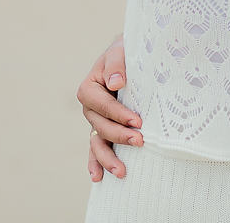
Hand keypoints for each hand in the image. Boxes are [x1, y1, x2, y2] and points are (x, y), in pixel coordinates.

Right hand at [77, 35, 140, 180]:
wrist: (128, 58)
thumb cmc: (124, 54)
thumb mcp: (120, 52)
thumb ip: (116, 65)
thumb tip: (116, 82)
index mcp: (89, 89)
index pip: (103, 105)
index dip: (119, 114)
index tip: (137, 122)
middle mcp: (90, 109)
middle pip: (101, 127)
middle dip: (120, 136)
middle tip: (140, 141)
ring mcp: (96, 122)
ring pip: (97, 143)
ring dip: (107, 159)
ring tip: (121, 172)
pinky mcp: (104, 130)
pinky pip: (97, 149)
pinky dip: (95, 163)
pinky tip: (98, 178)